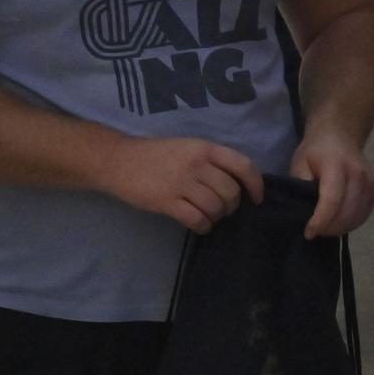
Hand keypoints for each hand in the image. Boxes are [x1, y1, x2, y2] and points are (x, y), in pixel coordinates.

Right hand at [103, 135, 264, 233]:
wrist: (117, 160)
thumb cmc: (154, 155)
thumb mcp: (185, 148)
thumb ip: (209, 161)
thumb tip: (236, 185)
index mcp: (202, 148)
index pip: (242, 165)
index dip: (255, 184)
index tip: (256, 198)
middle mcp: (195, 164)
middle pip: (230, 192)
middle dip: (230, 206)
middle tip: (221, 208)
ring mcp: (180, 183)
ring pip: (216, 208)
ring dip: (215, 217)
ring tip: (206, 215)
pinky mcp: (166, 201)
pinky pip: (197, 219)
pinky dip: (202, 226)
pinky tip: (197, 224)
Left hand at [290, 130, 373, 238]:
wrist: (340, 135)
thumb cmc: (316, 150)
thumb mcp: (300, 163)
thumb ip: (302, 186)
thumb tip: (304, 212)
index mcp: (336, 166)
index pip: (331, 201)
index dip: (320, 221)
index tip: (309, 233)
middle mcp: (358, 176)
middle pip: (347, 212)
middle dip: (330, 228)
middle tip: (314, 233)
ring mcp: (370, 184)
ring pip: (358, 217)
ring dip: (341, 228)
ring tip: (325, 229)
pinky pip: (365, 214)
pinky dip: (352, 223)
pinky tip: (338, 224)